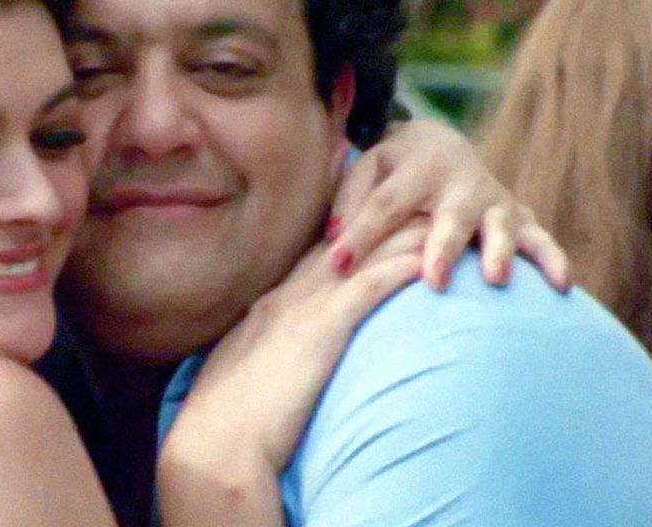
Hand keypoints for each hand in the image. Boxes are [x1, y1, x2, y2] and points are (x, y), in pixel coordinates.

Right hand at [156, 232, 423, 526]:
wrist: (216, 444)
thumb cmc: (226, 426)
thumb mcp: (243, 380)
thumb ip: (265, 362)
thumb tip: (280, 367)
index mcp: (266, 310)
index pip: (316, 261)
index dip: (350, 240)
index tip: (377, 224)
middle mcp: (284, 300)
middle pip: (342, 248)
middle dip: (379, 223)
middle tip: (416, 206)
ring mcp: (300, 312)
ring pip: (359, 259)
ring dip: (398, 238)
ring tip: (435, 223)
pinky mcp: (319, 333)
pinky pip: (366, 290)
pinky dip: (396, 270)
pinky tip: (423, 260)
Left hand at [329, 119, 569, 291]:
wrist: (440, 143)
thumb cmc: (392, 169)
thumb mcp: (365, 169)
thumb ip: (348, 201)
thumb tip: (332, 241)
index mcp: (417, 168)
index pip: (383, 204)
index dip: (359, 234)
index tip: (336, 264)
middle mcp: (461, 182)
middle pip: (451, 217)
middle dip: (443, 247)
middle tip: (433, 280)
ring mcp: (493, 200)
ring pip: (500, 226)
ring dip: (498, 252)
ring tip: (495, 280)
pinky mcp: (517, 217)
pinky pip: (539, 239)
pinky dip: (552, 259)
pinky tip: (561, 286)